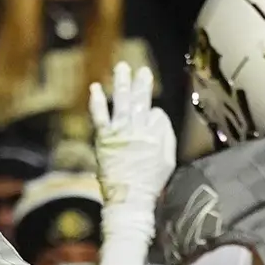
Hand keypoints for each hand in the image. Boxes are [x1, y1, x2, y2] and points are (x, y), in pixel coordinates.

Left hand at [89, 63, 176, 212]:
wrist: (129, 198)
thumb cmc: (151, 182)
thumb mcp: (168, 160)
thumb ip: (165, 136)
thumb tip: (157, 116)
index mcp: (154, 134)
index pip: (155, 114)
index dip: (154, 117)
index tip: (151, 121)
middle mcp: (137, 130)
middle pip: (140, 101)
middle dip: (141, 84)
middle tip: (142, 70)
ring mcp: (118, 133)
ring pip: (121, 102)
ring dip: (122, 83)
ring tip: (122, 66)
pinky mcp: (104, 139)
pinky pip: (100, 116)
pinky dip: (98, 101)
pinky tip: (96, 87)